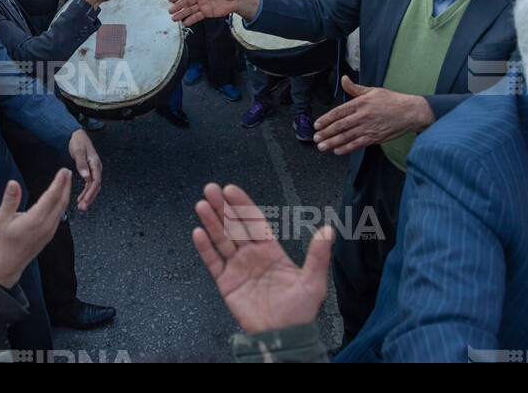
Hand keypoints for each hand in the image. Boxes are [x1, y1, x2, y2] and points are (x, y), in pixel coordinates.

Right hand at [0, 169, 70, 287]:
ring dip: (65, 194)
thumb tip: (13, 183)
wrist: (8, 265)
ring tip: (65, 181)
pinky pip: (59, 216)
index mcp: (35, 220)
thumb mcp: (1, 220)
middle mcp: (46, 225)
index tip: (63, 171)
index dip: (58, 183)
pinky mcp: (49, 235)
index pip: (51, 197)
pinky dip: (61, 204)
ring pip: (62, 209)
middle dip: (65, 185)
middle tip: (67, 172)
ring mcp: (49, 231)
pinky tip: (59, 198)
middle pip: (61, 202)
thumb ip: (10, 200)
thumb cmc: (3, 243)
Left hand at [68, 129, 101, 209]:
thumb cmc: (78, 141)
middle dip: (90, 198)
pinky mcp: (89, 171)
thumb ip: (81, 164)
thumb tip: (86, 176)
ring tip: (82, 206)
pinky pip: (89, 184)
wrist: (76, 135)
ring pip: (93, 187)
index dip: (91, 192)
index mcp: (95, 164)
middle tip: (82, 207)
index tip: (86, 200)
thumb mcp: (78, 151)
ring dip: (88, 197)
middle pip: (95, 186)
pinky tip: (81, 198)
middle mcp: (96, 168)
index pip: (95, 181)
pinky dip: (86, 192)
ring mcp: (93, 170)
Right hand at [168, 0, 259, 25]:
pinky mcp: (206, 13)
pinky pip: (197, 16)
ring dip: (182, 14)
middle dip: (178, 6)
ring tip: (174, 19)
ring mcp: (202, 5)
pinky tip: (185, 23)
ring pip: (190, 10)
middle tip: (171, 10)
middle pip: (187, 1)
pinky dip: (191, 20)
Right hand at [193, 183, 333, 332]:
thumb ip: (318, 254)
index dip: (242, 205)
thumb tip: (328, 229)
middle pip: (234, 226)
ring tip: (202, 204)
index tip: (231, 190)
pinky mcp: (226, 283)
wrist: (283, 337)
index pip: (254, 222)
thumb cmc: (300, 311)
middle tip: (211, 189)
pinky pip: (213, 262)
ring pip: (221, 239)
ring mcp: (237, 268)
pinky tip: (198, 232)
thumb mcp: (314, 281)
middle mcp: (252, 255)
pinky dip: (205, 248)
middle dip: (223, 207)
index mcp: (271, 250)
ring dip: (211, 222)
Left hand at [312, 76, 435, 154]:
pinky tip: (337, 151)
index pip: (339, 112)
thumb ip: (355, 88)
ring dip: (332, 142)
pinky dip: (347, 148)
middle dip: (326, 133)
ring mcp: (368, 128)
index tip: (317, 125)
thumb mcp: (373, 90)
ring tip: (322, 146)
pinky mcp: (374, 138)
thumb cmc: (392, 100)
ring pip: (346, 137)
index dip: (326, 119)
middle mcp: (362, 116)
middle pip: (340, 126)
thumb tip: (343, 79)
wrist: (410, 112)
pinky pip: (358, 144)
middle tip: (316, 138)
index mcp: (360, 103)